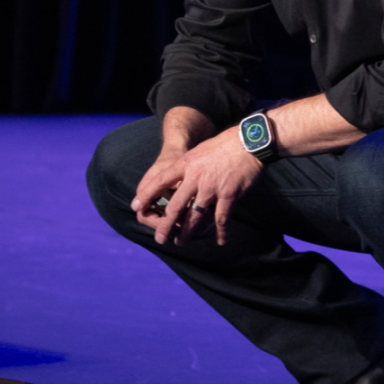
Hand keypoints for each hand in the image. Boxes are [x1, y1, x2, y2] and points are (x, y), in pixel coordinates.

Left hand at [131, 127, 263, 245]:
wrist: (247, 142)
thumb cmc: (224, 145)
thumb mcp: (199, 152)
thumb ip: (189, 167)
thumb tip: (181, 180)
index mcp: (186, 165)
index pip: (160, 181)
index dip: (147, 195)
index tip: (135, 206)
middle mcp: (195, 178)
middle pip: (175, 206)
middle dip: (166, 225)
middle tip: (160, 238)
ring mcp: (211, 188)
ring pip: (195, 217)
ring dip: (188, 232)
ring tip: (181, 242)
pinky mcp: (228, 195)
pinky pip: (221, 219)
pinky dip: (221, 232)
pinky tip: (220, 241)